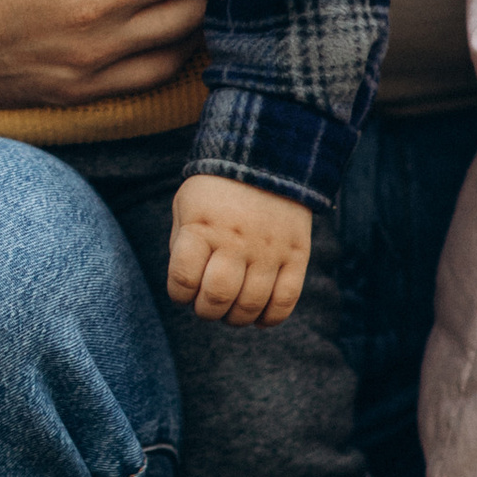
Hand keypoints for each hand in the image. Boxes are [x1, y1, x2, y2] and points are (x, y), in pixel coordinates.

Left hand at [167, 178, 309, 325]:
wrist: (268, 158)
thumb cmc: (217, 190)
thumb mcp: (186, 206)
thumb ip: (182, 245)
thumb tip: (188, 288)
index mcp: (202, 227)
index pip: (183, 279)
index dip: (179, 295)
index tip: (183, 291)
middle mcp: (236, 240)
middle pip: (218, 296)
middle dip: (207, 310)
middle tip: (208, 303)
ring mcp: (269, 249)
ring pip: (251, 305)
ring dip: (236, 318)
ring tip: (232, 309)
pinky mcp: (297, 255)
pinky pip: (286, 300)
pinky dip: (270, 318)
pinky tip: (259, 317)